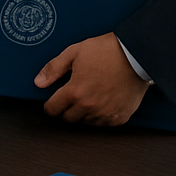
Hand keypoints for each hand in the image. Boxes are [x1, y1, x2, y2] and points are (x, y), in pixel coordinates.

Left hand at [35, 32, 150, 125]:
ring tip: (88, 97)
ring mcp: (105, 114)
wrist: (136, 55)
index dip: (50, 105)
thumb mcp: (74, 53)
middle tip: (70, 98)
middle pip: (68, 119)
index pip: (53, 109)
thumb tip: (38, 83)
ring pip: (85, 122)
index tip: (52, 102)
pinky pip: (103, 124)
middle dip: (65, 110)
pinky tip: (101, 103)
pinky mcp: (120, 118)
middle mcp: (89, 107)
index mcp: (75, 92)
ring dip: (82, 114)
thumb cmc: (105, 51)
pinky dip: (100, 117)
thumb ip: (53, 69)